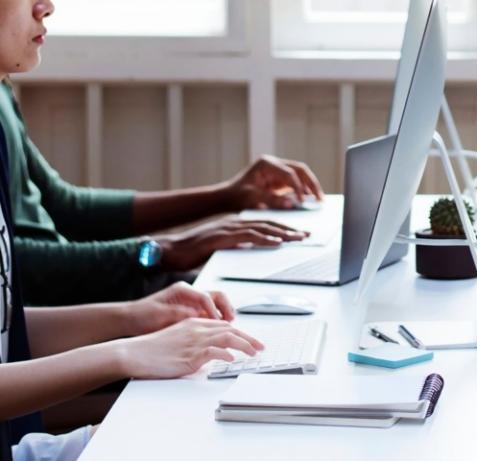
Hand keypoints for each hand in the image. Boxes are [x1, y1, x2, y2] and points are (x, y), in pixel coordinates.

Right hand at [116, 318, 263, 379]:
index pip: (224, 325)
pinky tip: (232, 359)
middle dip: (248, 338)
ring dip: (244, 344)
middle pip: (230, 329)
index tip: (251, 340)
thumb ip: (194, 341)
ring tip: (254, 353)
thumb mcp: (177, 339)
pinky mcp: (189, 354)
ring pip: (227, 337)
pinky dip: (226, 354)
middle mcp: (196, 329)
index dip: (240, 332)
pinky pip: (214, 350)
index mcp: (194, 323)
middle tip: (260, 346)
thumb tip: (209, 353)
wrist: (135, 352)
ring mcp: (193, 341)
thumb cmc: (152, 349)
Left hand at [128, 283, 235, 335]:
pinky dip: (215, 321)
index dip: (214, 310)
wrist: (130, 319)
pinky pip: (208, 314)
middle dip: (226, 308)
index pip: (206, 296)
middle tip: (231, 322)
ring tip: (228, 327)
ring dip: (223, 314)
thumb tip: (196, 315)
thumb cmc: (141, 315)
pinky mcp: (190, 313)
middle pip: (216, 296)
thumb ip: (178, 313)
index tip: (218, 323)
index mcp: (182, 290)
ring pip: (215, 304)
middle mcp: (189, 294)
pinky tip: (217, 332)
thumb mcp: (159, 314)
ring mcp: (190, 303)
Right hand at [159, 215, 309, 270]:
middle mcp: (234, 223)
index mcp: (235, 225)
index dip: (283, 228)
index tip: (299, 233)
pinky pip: (247, 237)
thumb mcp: (220, 250)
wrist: (170, 250)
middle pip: (268, 224)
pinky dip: (264, 239)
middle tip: (306, 235)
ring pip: (261, 228)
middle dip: (289, 229)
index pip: (264, 224)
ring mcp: (228, 228)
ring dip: (282, 233)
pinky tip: (276, 243)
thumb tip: (252, 252)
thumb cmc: (192, 253)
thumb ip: (236, 248)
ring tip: (297, 238)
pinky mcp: (221, 237)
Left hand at [225, 155, 323, 210]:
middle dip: (310, 183)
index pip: (289, 173)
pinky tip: (310, 200)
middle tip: (319, 197)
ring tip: (319, 199)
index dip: (298, 187)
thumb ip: (272, 200)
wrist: (226, 198)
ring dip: (310, 186)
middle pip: (299, 169)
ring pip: (301, 174)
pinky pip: (296, 183)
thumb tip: (292, 203)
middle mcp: (274, 163)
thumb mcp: (252, 198)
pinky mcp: (279, 179)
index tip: (303, 201)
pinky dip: (304, 190)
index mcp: (266, 163)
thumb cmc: (235, 197)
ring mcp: (277, 170)